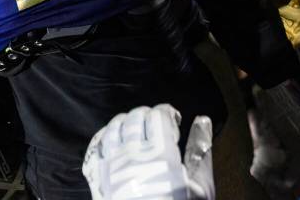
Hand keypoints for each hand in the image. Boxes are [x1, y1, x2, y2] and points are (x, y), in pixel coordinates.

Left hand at [83, 104, 213, 199]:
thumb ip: (201, 150)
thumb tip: (203, 120)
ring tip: (138, 133)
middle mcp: (132, 155)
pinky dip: (107, 138)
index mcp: (160, 155)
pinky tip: (117, 143)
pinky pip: (96, 147)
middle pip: (135, 118)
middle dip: (148, 116)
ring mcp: (112, 166)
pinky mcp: (99, 179)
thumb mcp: (200, 187)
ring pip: (113, 128)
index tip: (174, 121)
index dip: (167, 113)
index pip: (158, 115)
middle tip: (158, 127)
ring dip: (127, 124)